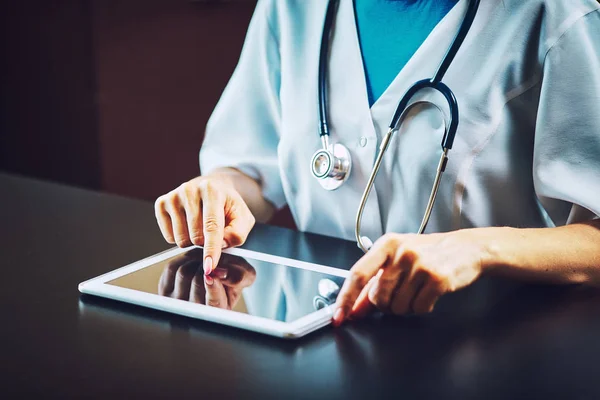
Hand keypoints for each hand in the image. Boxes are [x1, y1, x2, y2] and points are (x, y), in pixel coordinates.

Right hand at [154, 174, 255, 274]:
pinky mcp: (161, 204)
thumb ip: (238, 233)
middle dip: (206, 243)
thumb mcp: (243, 218)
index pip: (211, 226)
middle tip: (213, 233)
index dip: (211, 249)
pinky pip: (168, 237)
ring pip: (180, 239)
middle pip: (195, 236)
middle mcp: (189, 190)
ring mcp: (173, 196)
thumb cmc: (228, 205)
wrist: (214, 188)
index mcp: (212, 190)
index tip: (209, 266)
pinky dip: (180, 238)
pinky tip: (187, 226)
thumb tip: (221, 245)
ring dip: (193, 242)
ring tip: (200, 227)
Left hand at [158, 249, 256, 309]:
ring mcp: (178, 302)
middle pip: (197, 281)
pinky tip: (192, 261)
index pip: (213, 303)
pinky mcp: (165, 290)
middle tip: (213, 258)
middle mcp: (196, 310)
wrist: (214, 276)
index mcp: (219, 311)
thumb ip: (240, 275)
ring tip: (204, 260)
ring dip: (196, 260)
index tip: (212, 275)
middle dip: (206, 265)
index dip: (212, 288)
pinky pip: (172, 268)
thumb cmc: (230, 278)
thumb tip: (222, 273)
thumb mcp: (244, 276)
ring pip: (184, 272)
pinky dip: (183, 258)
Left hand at [333, 230, 490, 324]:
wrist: (466, 248)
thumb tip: (352, 308)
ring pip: (397, 307)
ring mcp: (419, 265)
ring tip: (417, 290)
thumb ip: (373, 285)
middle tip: (400, 294)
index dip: (345, 298)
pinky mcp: (437, 278)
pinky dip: (422, 308)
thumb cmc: (428, 254)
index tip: (338, 316)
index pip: (358, 274)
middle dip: (386, 305)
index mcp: (386, 245)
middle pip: (378, 297)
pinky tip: (429, 294)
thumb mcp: (397, 261)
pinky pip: (418, 308)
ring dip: (406, 307)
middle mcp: (400, 252)